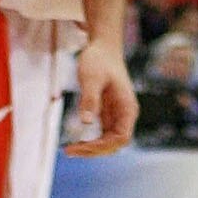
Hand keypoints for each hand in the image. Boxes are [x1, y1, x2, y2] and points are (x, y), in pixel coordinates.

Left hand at [67, 34, 137, 153]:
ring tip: (70, 150)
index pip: (121, 138)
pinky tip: (76, 143)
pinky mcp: (108, 114)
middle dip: (94, 151)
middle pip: (115, 144)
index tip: (82, 145)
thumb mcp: (91, 77)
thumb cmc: (99, 60)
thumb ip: (90, 99)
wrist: (103, 47)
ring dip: (91, 149)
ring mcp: (117, 115)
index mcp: (127, 107)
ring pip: (108, 143)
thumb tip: (85, 122)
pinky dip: (90, 142)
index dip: (103, 146)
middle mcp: (125, 114)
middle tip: (70, 150)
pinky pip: (102, 135)